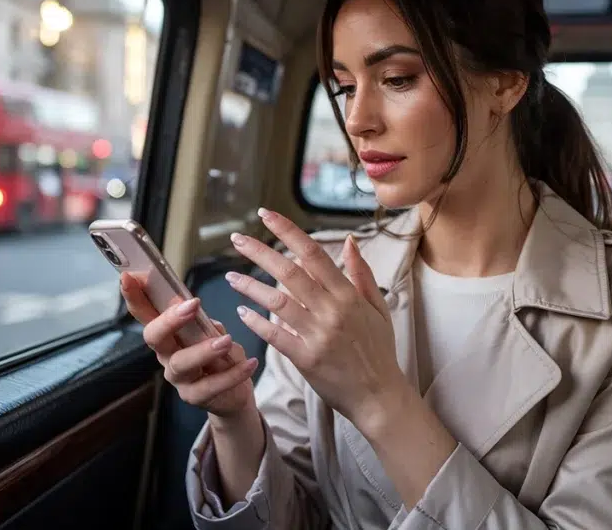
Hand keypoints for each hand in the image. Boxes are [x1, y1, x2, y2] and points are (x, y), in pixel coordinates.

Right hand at [120, 272, 257, 416]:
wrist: (236, 392)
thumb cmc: (220, 354)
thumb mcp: (212, 331)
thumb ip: (201, 320)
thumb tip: (192, 306)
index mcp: (167, 334)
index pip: (145, 313)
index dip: (134, 296)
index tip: (128, 276)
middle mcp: (166, 354)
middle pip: (154, 337)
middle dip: (169, 320)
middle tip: (192, 305)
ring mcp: (178, 378)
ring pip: (181, 363)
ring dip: (203, 349)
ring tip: (226, 341)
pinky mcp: (194, 397)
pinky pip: (211, 386)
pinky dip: (232, 374)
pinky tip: (250, 363)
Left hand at [224, 208, 406, 431]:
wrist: (380, 396)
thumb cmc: (379, 350)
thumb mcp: (378, 308)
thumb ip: (361, 273)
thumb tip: (349, 241)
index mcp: (349, 295)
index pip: (313, 253)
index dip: (288, 231)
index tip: (266, 215)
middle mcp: (332, 311)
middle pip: (289, 272)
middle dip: (260, 251)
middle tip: (237, 238)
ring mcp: (318, 335)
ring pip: (277, 302)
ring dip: (250, 287)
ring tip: (231, 276)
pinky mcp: (306, 359)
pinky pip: (275, 336)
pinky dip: (256, 323)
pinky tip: (240, 312)